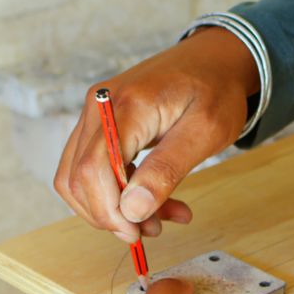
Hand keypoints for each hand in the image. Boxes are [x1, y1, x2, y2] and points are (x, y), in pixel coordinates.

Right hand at [55, 27, 258, 241]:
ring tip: (159, 217)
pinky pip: (93, 167)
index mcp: (128, 105)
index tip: (138, 234)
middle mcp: (100, 106)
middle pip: (77, 177)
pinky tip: (153, 200)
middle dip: (110, 215)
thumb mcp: (205, 132)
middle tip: (153, 229)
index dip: (109, 212)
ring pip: (79, 176)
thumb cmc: (216, 90)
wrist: (214, 59)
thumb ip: (167, 170)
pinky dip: (117, 192)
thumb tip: (131, 210)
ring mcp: (96, 113)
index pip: (94, 170)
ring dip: (113, 207)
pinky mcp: (101, 122)